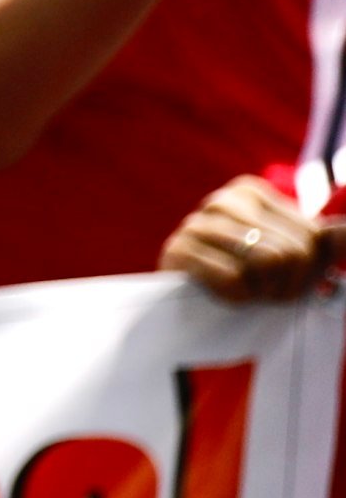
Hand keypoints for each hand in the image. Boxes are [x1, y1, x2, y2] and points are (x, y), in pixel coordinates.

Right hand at [163, 175, 345, 303]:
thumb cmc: (241, 278)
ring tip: (247, 293)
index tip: (287, 281)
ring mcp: (196, 223)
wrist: (181, 306)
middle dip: (286, 284)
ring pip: (267, 263)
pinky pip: (234, 279)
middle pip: (293, 251)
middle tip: (266, 294)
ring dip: (261, 292)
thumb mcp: (286, 254)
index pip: (312, 235)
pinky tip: (222, 294)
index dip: (308, 271)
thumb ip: (321, 242)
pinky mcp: (177, 252)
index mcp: (250, 191)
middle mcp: (223, 200)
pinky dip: (236, 296)